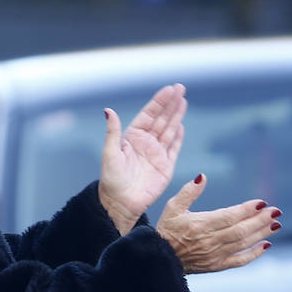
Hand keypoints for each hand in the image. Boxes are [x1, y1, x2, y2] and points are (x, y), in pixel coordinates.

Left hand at [97, 83, 187, 231]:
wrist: (121, 203)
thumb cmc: (112, 179)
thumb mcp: (110, 153)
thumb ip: (112, 132)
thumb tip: (108, 110)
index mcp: (132, 137)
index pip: (149, 114)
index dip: (159, 101)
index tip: (169, 89)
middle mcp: (146, 143)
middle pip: (162, 119)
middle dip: (171, 104)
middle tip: (180, 88)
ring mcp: (157, 154)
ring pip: (169, 130)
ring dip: (176, 116)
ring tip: (183, 101)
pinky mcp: (166, 167)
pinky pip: (174, 149)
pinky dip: (178, 137)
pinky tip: (181, 125)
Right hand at [155, 175, 280, 274]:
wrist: (161, 258)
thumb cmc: (167, 229)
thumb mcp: (173, 207)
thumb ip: (189, 192)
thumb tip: (202, 176)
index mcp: (200, 225)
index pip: (229, 216)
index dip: (247, 210)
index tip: (262, 202)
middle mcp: (209, 241)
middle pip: (240, 230)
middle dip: (260, 220)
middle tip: (276, 211)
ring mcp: (215, 255)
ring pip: (243, 243)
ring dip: (261, 234)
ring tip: (276, 224)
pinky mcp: (217, 265)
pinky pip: (239, 261)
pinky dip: (254, 254)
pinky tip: (266, 245)